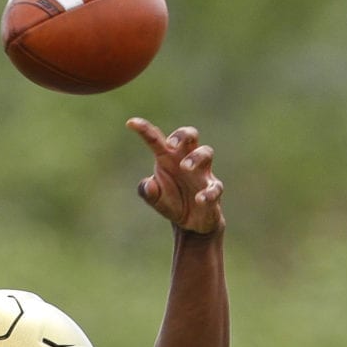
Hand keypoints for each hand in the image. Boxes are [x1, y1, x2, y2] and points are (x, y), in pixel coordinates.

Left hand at [126, 117, 223, 233]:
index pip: (156, 140)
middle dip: (183, 134)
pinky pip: (215, 187)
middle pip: (190, 135)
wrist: (192, 223)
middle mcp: (187, 160)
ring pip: (206, 153)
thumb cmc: (172, 202)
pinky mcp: (213, 190)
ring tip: (185, 166)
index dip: (144, 130)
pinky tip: (199, 199)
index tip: (131, 123)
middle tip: (172, 144)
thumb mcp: (156, 199)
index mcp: (168, 159)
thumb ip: (148, 192)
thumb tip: (148, 185)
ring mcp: (202, 174)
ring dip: (196, 157)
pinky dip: (208, 192)